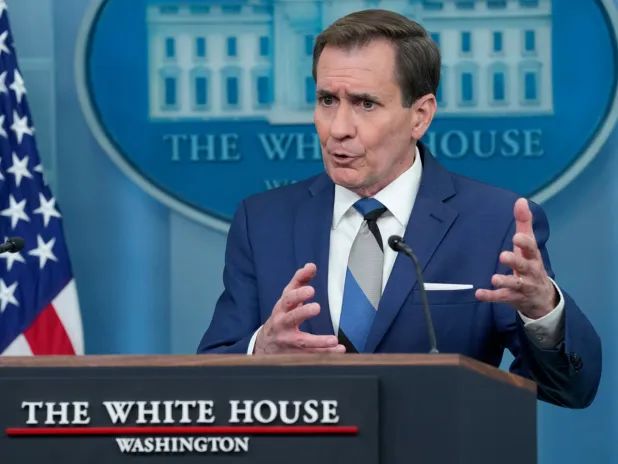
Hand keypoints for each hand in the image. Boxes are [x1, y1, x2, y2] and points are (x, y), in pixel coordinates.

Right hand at [254, 263, 345, 353]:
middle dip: (303, 312)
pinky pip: (311, 355)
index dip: (298, 293)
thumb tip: (311, 266)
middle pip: (291, 318)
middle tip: (316, 307)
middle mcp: (282, 324)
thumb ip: (299, 281)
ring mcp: (288, 341)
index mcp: (282, 308)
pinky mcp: (295, 354)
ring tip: (333, 339)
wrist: (265, 344)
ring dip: (319, 341)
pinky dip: (325, 353)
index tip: (310, 289)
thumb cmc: (281, 315)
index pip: (288, 298)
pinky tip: (339, 349)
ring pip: (302, 342)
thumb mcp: (287, 299)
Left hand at [475, 198, 556, 318]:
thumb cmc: (531, 264)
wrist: (542, 298)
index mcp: (533, 257)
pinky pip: (502, 297)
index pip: (532, 249)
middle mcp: (530, 272)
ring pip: (515, 284)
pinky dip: (491, 296)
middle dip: (515, 261)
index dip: (525, 243)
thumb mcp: (529, 245)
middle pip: (524, 266)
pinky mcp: (513, 298)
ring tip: (494, 278)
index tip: (517, 236)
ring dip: (504, 281)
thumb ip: (524, 223)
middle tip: (503, 256)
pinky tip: (479, 294)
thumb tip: (520, 200)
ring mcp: (523, 287)